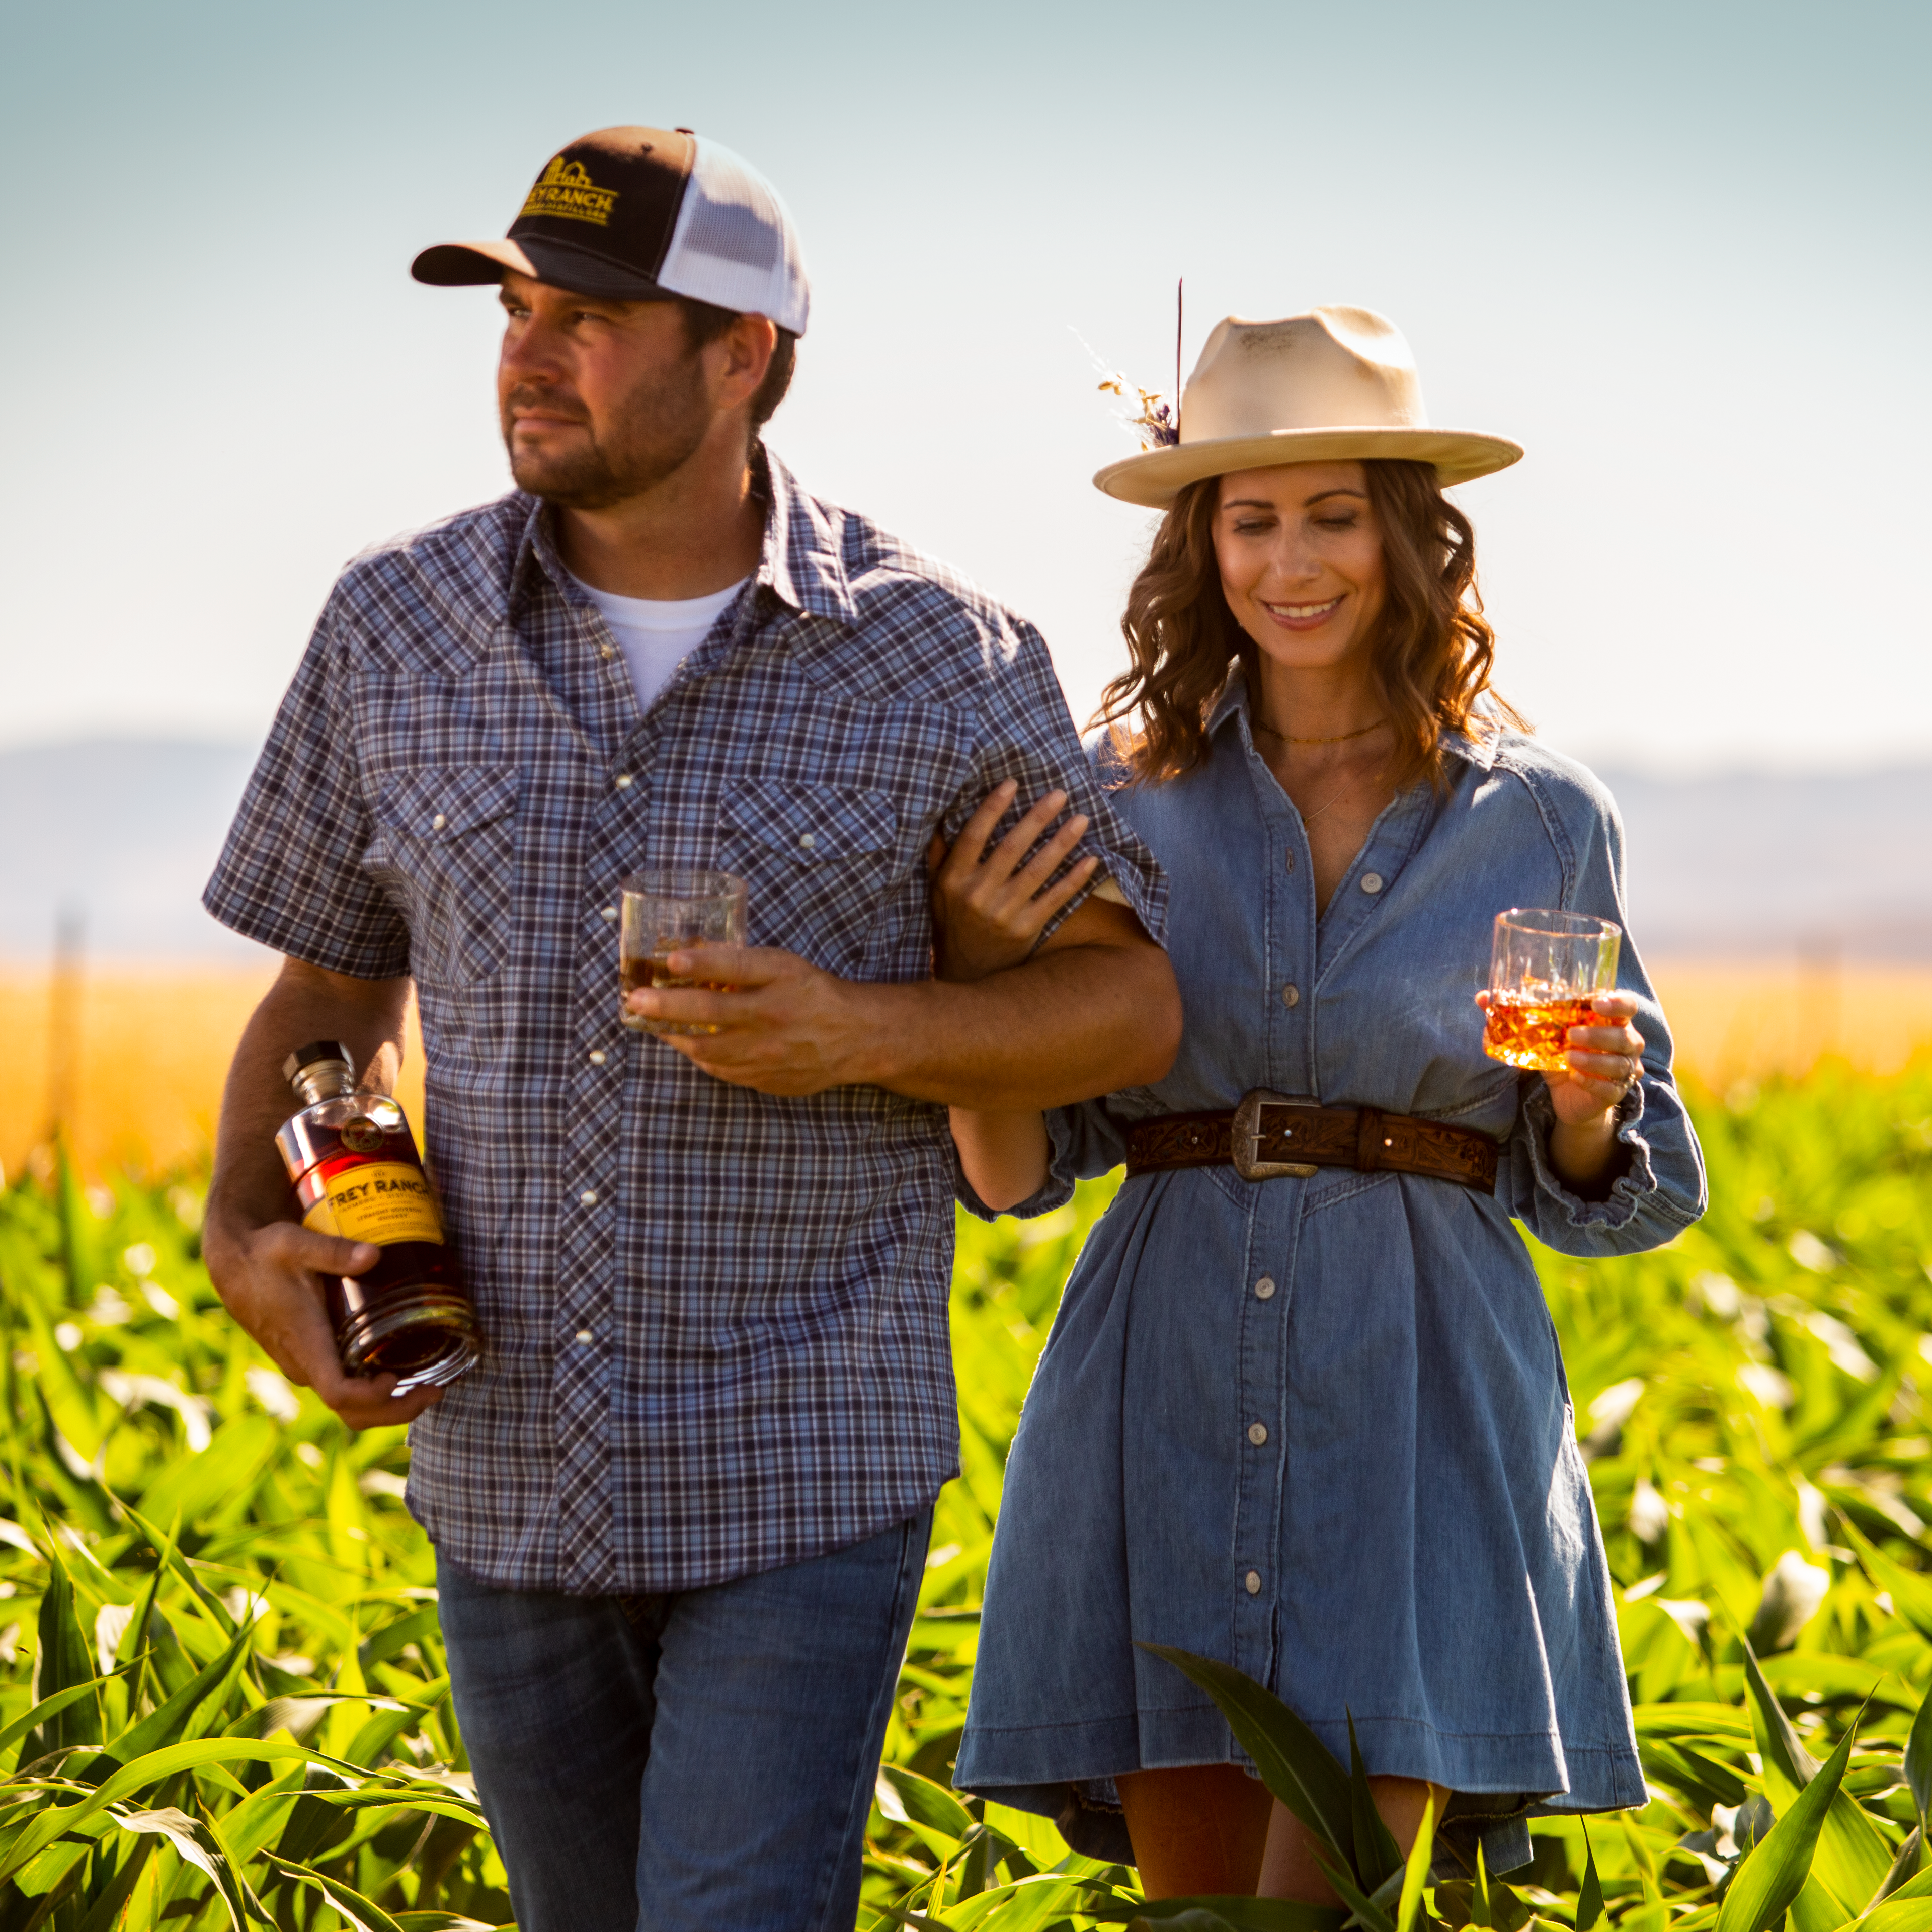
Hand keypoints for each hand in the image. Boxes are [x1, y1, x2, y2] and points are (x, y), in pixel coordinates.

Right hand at [202, 1216, 443, 1431]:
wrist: (237, 1262)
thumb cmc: (266, 1253)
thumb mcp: (297, 1245)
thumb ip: (334, 1251)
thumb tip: (374, 1254)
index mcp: (304, 1344)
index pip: (338, 1392)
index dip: (370, 1396)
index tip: (397, 1380)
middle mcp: (305, 1364)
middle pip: (350, 1411)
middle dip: (394, 1410)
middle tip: (436, 1391)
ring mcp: (308, 1365)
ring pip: (349, 1405)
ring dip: (389, 1405)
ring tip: (430, 1386)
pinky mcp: (312, 1358)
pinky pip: (345, 1388)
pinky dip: (375, 1391)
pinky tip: (405, 1372)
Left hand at [625, 944, 874, 1095]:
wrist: (854, 1038)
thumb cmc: (813, 993)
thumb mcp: (783, 966)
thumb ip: (739, 962)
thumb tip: (690, 955)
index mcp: (780, 985)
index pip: (735, 970)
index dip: (701, 964)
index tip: (670, 960)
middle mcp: (773, 1021)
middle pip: (711, 1015)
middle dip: (666, 1008)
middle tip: (635, 1000)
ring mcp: (768, 1056)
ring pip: (709, 1050)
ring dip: (675, 1037)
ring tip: (651, 1024)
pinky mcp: (767, 1080)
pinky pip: (723, 1070)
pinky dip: (700, 1056)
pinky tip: (688, 1045)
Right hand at [927, 780, 1098, 982]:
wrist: (966, 973)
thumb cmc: (952, 921)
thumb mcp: (936, 889)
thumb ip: (940, 853)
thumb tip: (941, 813)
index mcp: (954, 880)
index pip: (973, 837)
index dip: (992, 808)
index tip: (1012, 783)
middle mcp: (977, 895)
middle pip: (1011, 849)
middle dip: (1037, 818)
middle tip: (1059, 794)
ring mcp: (1003, 914)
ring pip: (1037, 871)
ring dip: (1061, 843)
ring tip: (1081, 819)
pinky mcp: (1025, 930)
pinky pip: (1054, 899)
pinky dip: (1074, 879)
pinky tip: (1091, 859)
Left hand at [1475, 989, 1642, 1127]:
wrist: (1568, 1096)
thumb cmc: (1559, 1055)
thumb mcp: (1539, 1035)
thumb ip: (1516, 1015)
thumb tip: (1482, 997)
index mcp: (1611, 1021)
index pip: (1627, 1005)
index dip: (1618, 1003)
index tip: (1596, 1002)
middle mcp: (1626, 1043)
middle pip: (1626, 1036)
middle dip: (1600, 1035)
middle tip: (1571, 1035)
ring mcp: (1624, 1069)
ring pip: (1621, 1064)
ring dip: (1595, 1060)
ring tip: (1569, 1057)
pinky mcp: (1615, 1092)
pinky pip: (1611, 1088)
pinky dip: (1593, 1082)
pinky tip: (1575, 1077)